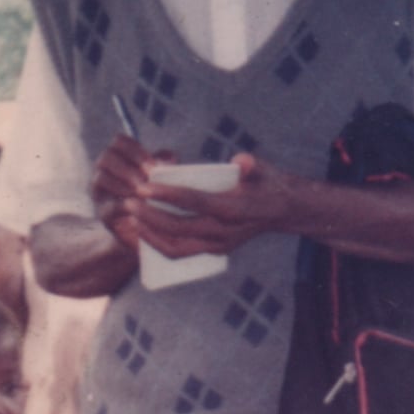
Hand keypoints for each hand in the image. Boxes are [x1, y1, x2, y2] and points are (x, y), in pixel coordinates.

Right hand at [92, 134, 166, 247]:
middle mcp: (103, 171)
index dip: (135, 150)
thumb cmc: (153, 198)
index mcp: (118, 158)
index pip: (119, 142)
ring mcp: (99, 193)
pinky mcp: (103, 214)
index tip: (153, 165)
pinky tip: (141, 207)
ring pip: (101, 178)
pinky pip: (108, 205)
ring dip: (125, 183)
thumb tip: (170, 159)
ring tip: (144, 192)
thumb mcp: (161, 177)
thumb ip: (164, 164)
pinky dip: (125, 205)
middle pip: (106, 157)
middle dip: (129, 167)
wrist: (142, 232)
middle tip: (148, 178)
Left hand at [134, 152, 303, 260]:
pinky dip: (160, 245)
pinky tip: (144, 231)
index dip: (167, 195)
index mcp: (235, 209)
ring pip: (177, 248)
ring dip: (151, 235)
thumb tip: (241, 161)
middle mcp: (225, 232)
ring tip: (132, 218)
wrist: (284, 210)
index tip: (144, 187)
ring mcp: (219, 245)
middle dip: (150, 216)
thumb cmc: (268, 184)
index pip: (194, 202)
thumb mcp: (264, 170)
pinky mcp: (215, 251)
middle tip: (130, 201)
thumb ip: (252, 165)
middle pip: (179, 229)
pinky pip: (181, 253)